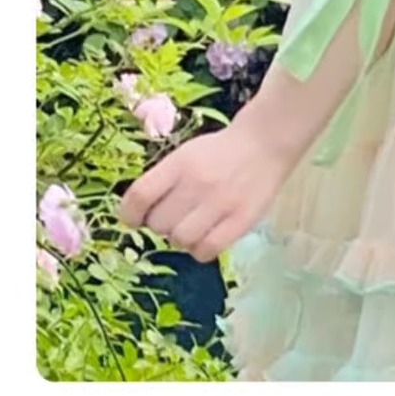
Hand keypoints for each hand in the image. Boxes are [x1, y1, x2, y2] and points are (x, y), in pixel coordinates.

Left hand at [116, 112, 294, 261]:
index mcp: (180, 163)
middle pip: (158, 223)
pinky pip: (206, 251)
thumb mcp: (186, 155)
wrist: (265, 144)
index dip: (128, 214)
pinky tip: (206, 237)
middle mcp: (197, 183)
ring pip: (180, 240)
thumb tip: (139, 214)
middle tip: (174, 216)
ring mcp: (220, 203)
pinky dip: (199, 249)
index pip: (140, 195)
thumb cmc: (220, 151)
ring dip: (180, 238)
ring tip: (192, 226)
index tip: (131, 220)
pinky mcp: (240, 221)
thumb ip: (163, 181)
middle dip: (160, 224)